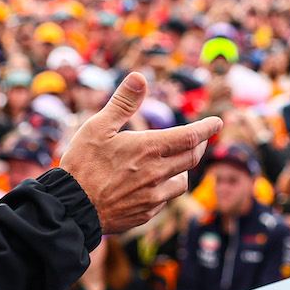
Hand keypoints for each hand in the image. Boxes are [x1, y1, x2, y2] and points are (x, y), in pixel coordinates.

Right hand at [61, 72, 221, 233]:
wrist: (72, 208)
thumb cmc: (82, 164)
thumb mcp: (98, 126)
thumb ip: (123, 102)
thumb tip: (139, 76)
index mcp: (149, 148)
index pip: (191, 136)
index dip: (207, 128)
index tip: (217, 122)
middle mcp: (157, 173)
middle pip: (192, 157)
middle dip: (199, 145)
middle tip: (199, 138)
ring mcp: (153, 197)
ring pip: (182, 181)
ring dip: (182, 169)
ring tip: (172, 162)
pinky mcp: (146, 213)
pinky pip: (166, 199)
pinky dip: (165, 189)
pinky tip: (151, 184)